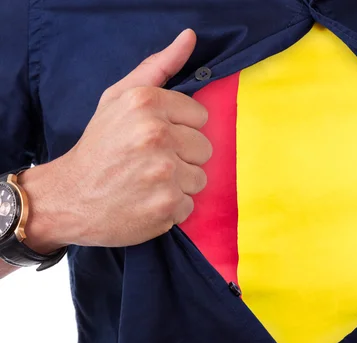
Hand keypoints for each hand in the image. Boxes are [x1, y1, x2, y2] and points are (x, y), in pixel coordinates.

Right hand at [20, 29, 211, 250]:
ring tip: (148, 182)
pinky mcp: (166, 206)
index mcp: (146, 103)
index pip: (200, 116)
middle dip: (182, 156)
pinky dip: (171, 208)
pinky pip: (190, 205)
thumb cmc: (99, 145)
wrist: (69, 196)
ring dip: (179, 184)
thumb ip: (158, 67)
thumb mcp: (120, 98)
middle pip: (204, 147)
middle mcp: (156, 135)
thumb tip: (190, 37)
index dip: (180, 129)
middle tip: (150, 162)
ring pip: (200, 178)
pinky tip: (147, 201)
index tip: (156, 137)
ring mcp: (162, 174)